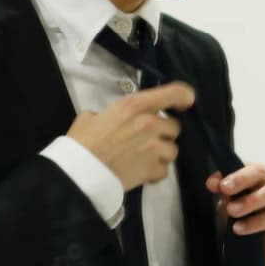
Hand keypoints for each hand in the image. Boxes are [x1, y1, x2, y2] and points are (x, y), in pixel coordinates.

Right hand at [68, 83, 195, 190]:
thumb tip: (117, 118)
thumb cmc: (82, 141)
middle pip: (175, 127)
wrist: (79, 171)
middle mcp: (150, 123)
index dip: (184, 96)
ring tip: (142, 158)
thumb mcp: (92, 117)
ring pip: (173, 150)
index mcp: (135, 106)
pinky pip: (164, 170)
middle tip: (146, 139)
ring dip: (161, 154)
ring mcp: (155, 147)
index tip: (185, 102)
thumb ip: (114, 114)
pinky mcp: (155, 169)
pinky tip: (140, 171)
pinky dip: (155, 172)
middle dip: (163, 133)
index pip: (175, 93)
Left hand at [206, 164, 264, 265]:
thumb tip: (214, 182)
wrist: (261, 259)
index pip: (250, 167)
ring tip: (233, 211)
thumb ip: (226, 195)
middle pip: (264, 174)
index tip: (214, 183)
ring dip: (251, 200)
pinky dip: (258, 221)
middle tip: (225, 189)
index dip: (232, 172)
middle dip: (242, 179)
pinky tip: (241, 228)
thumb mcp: (231, 211)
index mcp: (264, 180)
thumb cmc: (248, 229)